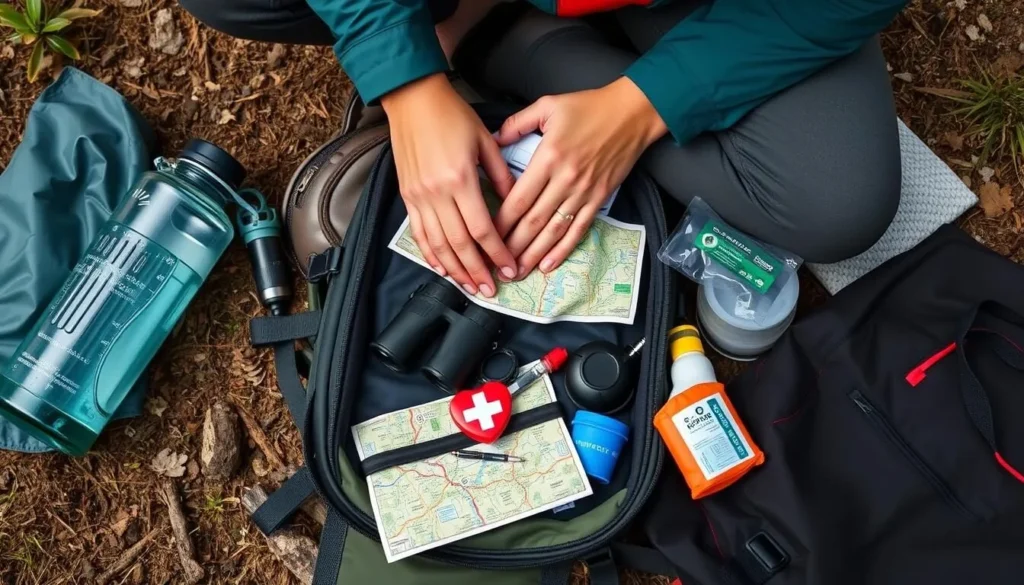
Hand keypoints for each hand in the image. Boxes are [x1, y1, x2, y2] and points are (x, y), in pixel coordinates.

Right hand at [382, 73, 517, 296]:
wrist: (413, 99)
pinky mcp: (407, 195)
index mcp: (460, 179)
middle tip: (492, 290)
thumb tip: (515, 203)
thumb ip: (501, 175)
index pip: (482, 228)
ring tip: (470, 287)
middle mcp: (437, 192)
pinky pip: (419, 233)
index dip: (497, 253)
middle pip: (459, 244)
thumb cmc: (452, 115)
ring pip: (438, 244)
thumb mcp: (485, 140)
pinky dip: (430, 254)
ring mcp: (419, 196)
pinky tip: (442, 268)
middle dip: (478, 271)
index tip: (510, 268)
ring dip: (455, 270)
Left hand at [495, 77, 666, 276]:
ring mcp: (583, 192)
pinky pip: (579, 229)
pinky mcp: (599, 198)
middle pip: (533, 222)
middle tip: (496, 264)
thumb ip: (517, 124)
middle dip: (512, 247)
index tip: (485, 237)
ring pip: (553, 231)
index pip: (518, 199)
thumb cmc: (589, 107)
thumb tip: (493, 140)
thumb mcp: (547, 106)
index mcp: (548, 157)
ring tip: (517, 272)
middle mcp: (565, 179)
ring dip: (533, 254)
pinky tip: (549, 264)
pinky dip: (563, 249)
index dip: (500, 222)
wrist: (632, 112)